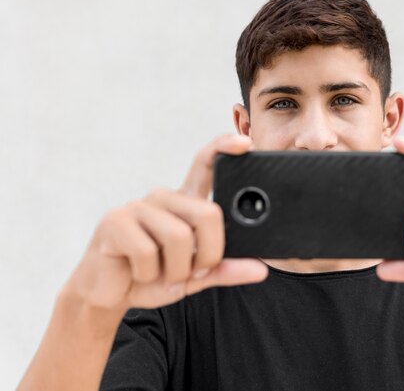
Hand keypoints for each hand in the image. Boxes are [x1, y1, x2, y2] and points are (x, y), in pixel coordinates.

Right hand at [64, 134, 267, 312]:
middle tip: (196, 272)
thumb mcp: (195, 276)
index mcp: (184, 203)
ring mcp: (138, 207)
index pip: (205, 164)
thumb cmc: (153, 277)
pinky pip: (147, 252)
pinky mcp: (115, 222)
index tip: (245, 144)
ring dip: (176, 271)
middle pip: (208, 213)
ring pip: (179, 237)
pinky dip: (149, 275)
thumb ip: (225, 269)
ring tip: (163, 275)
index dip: (223, 148)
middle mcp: (163, 198)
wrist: (108, 294)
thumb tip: (261, 268)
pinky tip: (138, 273)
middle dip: (209, 254)